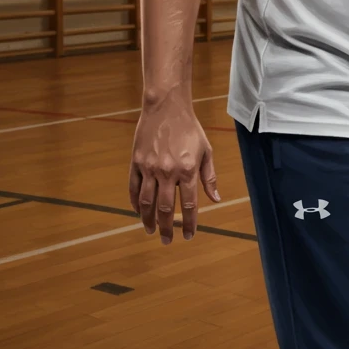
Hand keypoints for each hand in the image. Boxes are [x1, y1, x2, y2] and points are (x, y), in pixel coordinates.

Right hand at [128, 94, 219, 243]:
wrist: (166, 108)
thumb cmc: (190, 129)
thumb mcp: (206, 150)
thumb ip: (209, 177)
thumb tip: (216, 199)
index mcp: (188, 170)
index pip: (189, 205)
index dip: (190, 223)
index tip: (189, 236)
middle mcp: (168, 172)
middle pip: (166, 209)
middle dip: (168, 228)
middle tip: (167, 241)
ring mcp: (149, 168)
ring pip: (146, 202)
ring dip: (148, 220)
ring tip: (151, 231)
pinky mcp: (136, 163)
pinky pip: (133, 189)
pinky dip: (134, 203)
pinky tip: (138, 212)